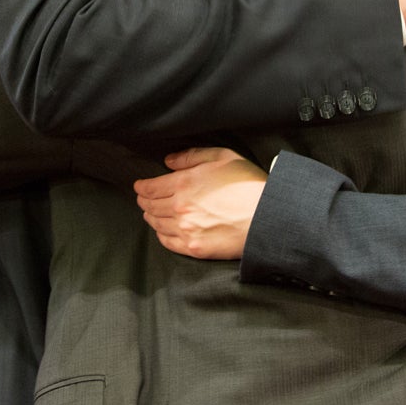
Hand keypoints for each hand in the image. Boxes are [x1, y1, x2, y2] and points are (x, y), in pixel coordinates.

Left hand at [134, 147, 266, 259]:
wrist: (266, 216)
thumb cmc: (247, 184)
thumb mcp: (222, 157)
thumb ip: (191, 156)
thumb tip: (168, 161)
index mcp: (183, 184)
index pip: (150, 188)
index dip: (141, 187)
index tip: (139, 186)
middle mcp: (179, 208)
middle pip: (150, 206)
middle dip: (144, 201)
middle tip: (143, 199)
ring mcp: (185, 230)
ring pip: (156, 224)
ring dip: (150, 217)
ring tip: (150, 214)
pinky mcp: (194, 248)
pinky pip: (168, 243)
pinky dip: (161, 235)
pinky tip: (162, 231)